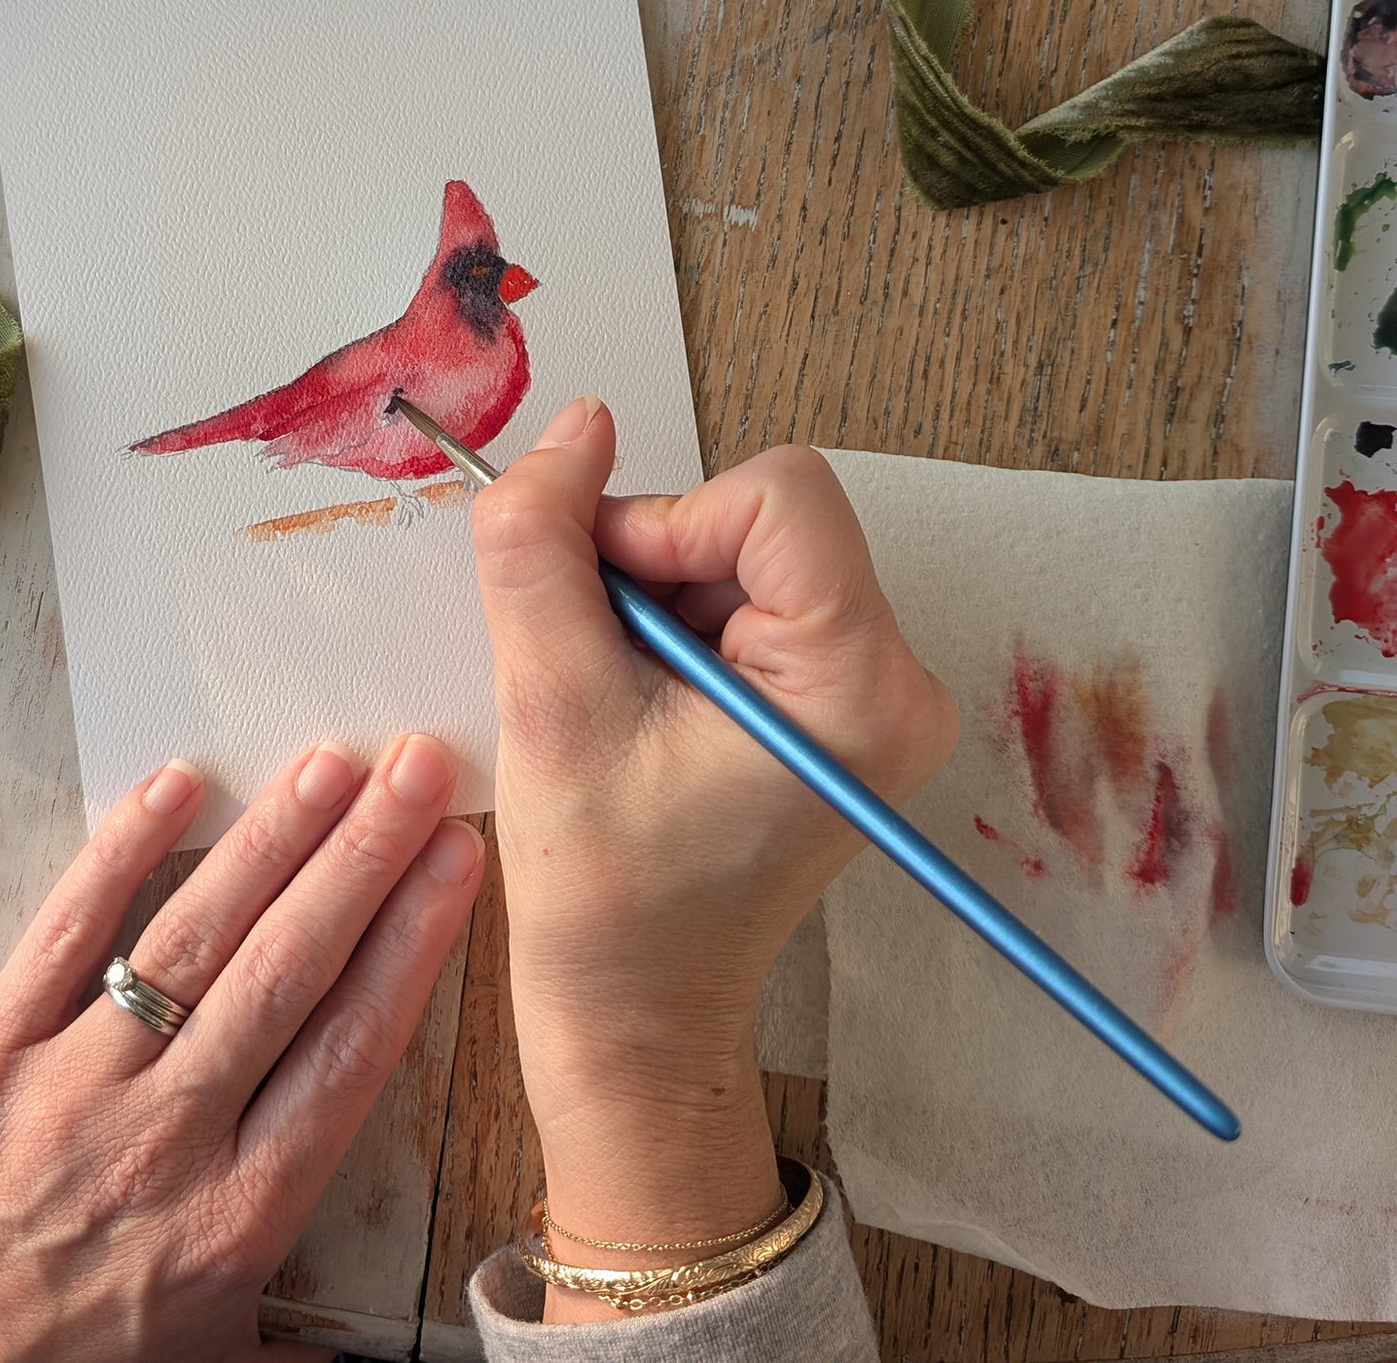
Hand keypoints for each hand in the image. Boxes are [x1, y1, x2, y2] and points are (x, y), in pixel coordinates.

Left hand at [0, 736, 483, 1362]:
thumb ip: (288, 1351)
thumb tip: (367, 1352)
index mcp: (235, 1220)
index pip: (350, 1051)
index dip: (411, 944)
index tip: (455, 863)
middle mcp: (167, 1139)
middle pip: (288, 972)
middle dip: (364, 860)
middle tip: (418, 768)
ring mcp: (72, 1087)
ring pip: (193, 940)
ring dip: (269, 843)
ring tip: (331, 764)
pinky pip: (64, 935)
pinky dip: (121, 853)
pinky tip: (177, 787)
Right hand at [469, 397, 955, 1317]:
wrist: (640, 1013)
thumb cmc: (604, 895)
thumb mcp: (548, 702)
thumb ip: (543, 544)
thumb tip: (575, 425)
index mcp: (857, 685)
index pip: (777, 494)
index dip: (666, 521)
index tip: (602, 603)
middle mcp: (895, 678)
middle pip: (759, 517)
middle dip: (654, 565)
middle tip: (598, 667)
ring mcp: (872, 692)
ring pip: (742, 549)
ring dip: (655, 596)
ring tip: (618, 702)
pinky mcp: (836, 700)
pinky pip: (746, 593)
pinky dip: (674, 624)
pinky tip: (640, 706)